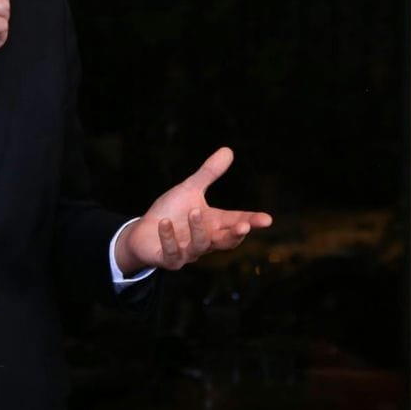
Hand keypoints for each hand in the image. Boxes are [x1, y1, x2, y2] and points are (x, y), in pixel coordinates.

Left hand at [116, 147, 272, 274]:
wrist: (143, 233)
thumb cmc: (171, 211)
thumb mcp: (190, 189)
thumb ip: (209, 173)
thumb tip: (228, 150)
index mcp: (214, 223)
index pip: (237, 222)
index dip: (252, 221)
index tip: (267, 219)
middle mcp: (205, 240)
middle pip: (226, 241)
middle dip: (235, 234)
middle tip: (244, 226)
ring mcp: (188, 252)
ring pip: (200, 245)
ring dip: (198, 229)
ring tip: (194, 211)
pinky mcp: (169, 259)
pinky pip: (172, 253)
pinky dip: (169, 238)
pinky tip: (165, 223)